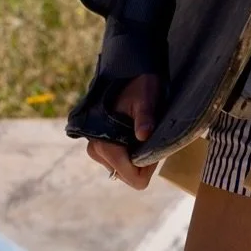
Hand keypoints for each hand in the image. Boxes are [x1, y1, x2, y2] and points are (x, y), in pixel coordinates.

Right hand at [85, 73, 163, 189]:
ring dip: (136, 155)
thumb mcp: (146, 99)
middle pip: (128, 175)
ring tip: (141, 130)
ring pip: (124, 169)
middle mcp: (97, 150)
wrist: (127, 72)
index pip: (132, 178)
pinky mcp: (100, 145)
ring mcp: (96, 149)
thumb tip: (143, 135)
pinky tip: (133, 132)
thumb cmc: (139, 84)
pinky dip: (130, 151)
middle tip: (148, 134)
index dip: (149, 166)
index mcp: (106, 144)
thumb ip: (145, 118)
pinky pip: (119, 160)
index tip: (153, 145)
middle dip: (142, 161)